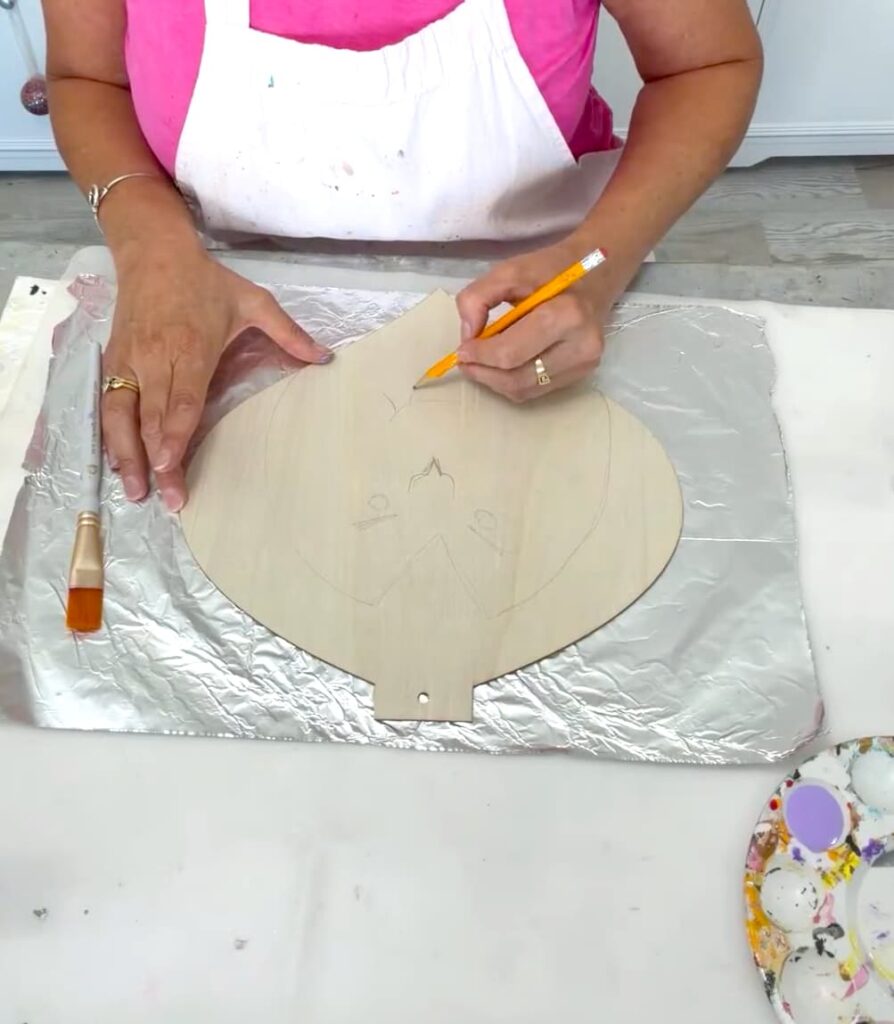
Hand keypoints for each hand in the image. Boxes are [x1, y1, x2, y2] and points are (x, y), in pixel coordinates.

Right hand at [102, 244, 331, 510]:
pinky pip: (108, 405)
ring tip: (136, 490)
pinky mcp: (114, 362)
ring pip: (122, 415)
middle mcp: (156, 359)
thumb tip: (324, 357)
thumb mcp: (253, 300)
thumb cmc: (205, 281)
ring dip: (127, 456)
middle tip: (166, 498)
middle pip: (153, 418)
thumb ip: (288, 333)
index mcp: (191, 348)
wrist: (153, 253)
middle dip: (156, 461)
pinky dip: (111, 436)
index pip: (181, 399)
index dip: (173, 434)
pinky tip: (119, 463)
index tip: (169, 463)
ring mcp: (130, 362)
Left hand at [454, 243, 608, 402]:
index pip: (511, 352)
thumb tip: (467, 335)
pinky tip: (503, 366)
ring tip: (480, 364)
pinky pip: (536, 390)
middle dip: (483, 372)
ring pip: (525, 390)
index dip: (480, 355)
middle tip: (465, 361)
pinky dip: (512, 382)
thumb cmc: (552, 270)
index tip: (461, 350)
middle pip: (517, 378)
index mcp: (567, 315)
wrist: (597, 274)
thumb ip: (478, 298)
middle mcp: (581, 346)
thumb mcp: (510, 270)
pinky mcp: (582, 374)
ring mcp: (584, 365)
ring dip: (495, 381)